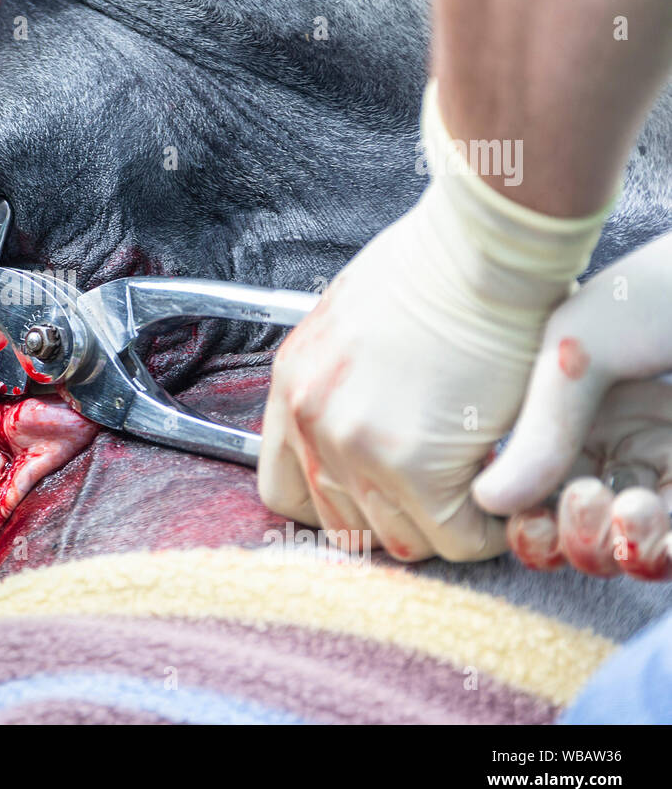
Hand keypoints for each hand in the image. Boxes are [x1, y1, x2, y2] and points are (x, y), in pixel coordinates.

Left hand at [257, 81, 610, 561]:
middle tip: (442, 501)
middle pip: (340, 525)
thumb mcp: (354, 317)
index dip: (336, 506)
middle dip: (395, 520)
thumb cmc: (439, 267)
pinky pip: (455, 538)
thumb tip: (369, 416)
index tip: (379, 498)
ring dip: (443, 527)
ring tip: (476, 494)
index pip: (284, 491)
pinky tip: (504, 495)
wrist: (482, 249)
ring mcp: (354, 445)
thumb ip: (343, 379)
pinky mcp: (412, 465)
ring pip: (399, 539)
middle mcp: (310, 419)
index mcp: (293, 385)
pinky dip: (486, 530)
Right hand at [474, 233, 671, 579]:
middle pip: (574, 533)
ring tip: (631, 509)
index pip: (527, 492)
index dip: (519, 519)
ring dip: (619, 549)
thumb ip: (538, 429)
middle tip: (584, 499)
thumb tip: (489, 502)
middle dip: (570, 540)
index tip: (520, 514)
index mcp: (564, 413)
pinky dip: (658, 550)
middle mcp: (613, 445)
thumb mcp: (578, 349)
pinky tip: (650, 513)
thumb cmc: (660, 295)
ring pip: (626, 550)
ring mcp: (664, 466)